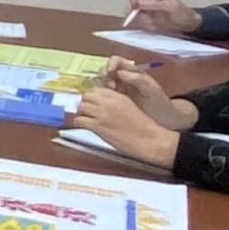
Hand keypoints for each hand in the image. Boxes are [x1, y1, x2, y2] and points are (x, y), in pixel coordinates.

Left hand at [67, 88, 181, 168]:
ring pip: (81, 107)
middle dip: (85, 103)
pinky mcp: (98, 126)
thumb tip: (104, 107)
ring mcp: (102, 113)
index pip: (97, 90)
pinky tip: (84, 127)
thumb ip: (117, 104)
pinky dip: (79, 123)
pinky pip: (80, 121)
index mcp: (118, 96)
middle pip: (87, 96)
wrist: (149, 139)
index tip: (92, 103)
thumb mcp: (130, 108)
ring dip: (81, 113)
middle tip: (86, 112)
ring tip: (85, 120)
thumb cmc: (143, 127)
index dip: (93, 97)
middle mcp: (108, 102)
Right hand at [101, 57, 193, 129]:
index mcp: (133, 71)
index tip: (110, 72)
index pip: (117, 61)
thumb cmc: (159, 102)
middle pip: (106, 70)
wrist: (164, 120)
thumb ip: (137, 79)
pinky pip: (103, 94)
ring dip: (102, 86)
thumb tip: (119, 73)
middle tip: (110, 87)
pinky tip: (106, 102)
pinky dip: (101, 96)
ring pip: (103, 82)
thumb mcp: (151, 89)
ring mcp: (118, 89)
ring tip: (109, 95)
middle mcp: (123, 78)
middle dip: (104, 75)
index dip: (111, 64)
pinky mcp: (114, 100)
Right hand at [126, 0, 201, 33]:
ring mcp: (148, 12)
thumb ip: (155, 4)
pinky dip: (144, 26)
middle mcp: (149, 1)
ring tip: (152, 24)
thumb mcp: (171, 7)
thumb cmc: (182, 13)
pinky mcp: (148, 21)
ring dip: (140, 20)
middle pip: (134, 3)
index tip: (134, 6)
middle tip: (140, 18)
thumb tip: (139, 3)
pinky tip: (154, 27)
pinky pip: (140, 23)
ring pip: (136, 15)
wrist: (189, 26)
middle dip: (135, 11)